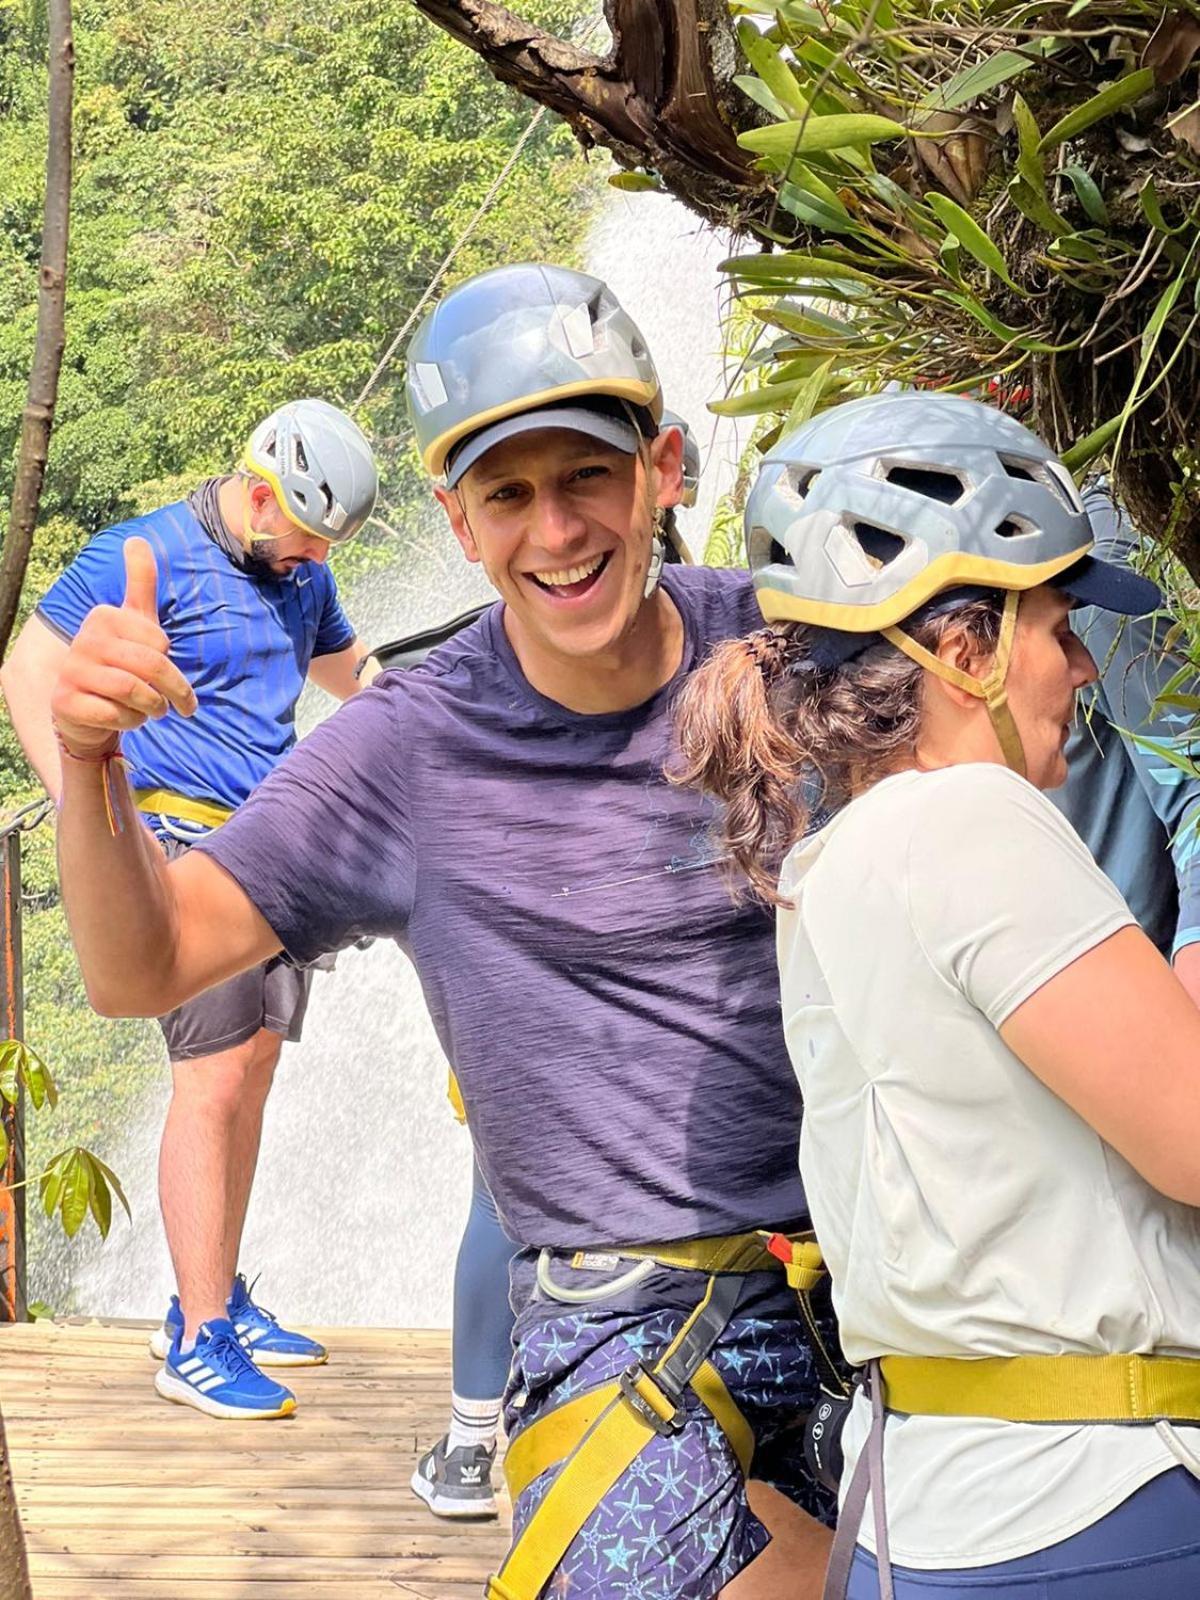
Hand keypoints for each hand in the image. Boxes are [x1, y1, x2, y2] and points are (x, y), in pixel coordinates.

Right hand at [50, 537, 197, 756]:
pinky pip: (115, 715)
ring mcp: (71, 670)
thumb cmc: (120, 663)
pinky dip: (130, 722)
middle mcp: (83, 639)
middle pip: (150, 667)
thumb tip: (138, 538)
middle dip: (173, 692)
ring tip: (151, 710)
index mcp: (103, 617)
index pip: (160, 644)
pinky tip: (124, 719)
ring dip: (151, 709)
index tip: (169, 675)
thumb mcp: (135, 621)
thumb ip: (140, 582)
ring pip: (134, 693)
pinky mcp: (65, 702)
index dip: (172, 665)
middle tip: (179, 706)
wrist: (88, 709)